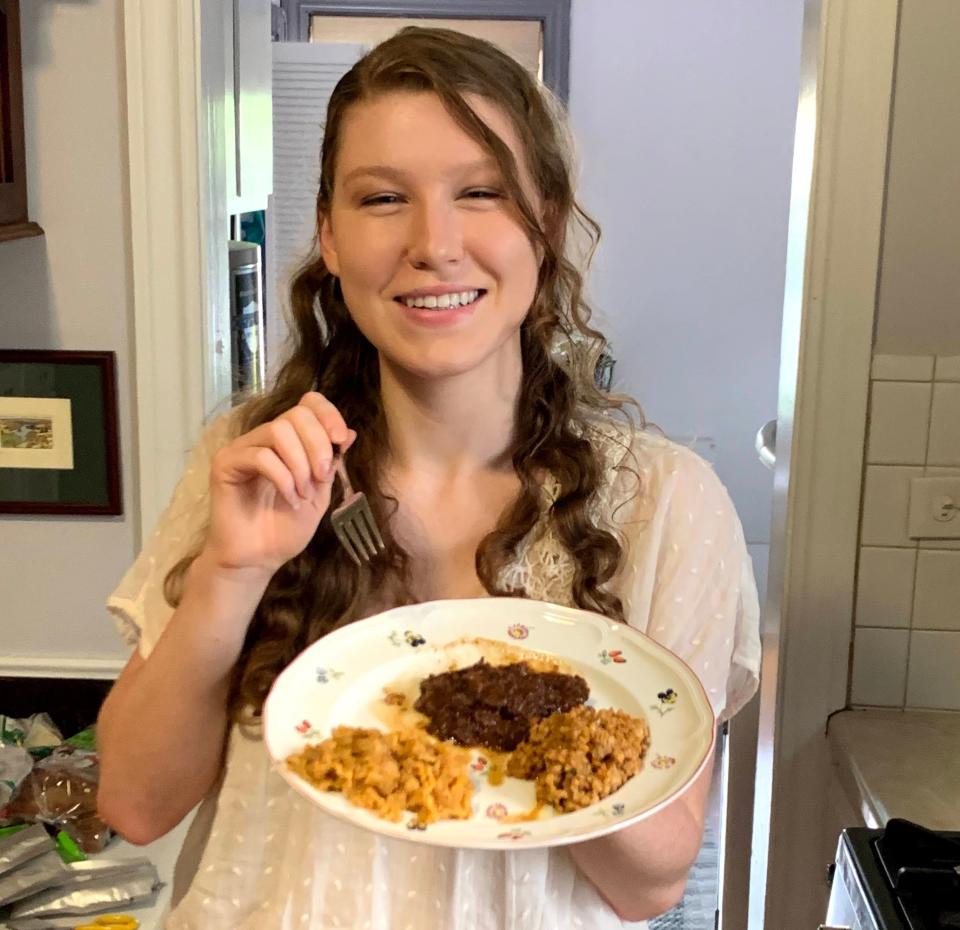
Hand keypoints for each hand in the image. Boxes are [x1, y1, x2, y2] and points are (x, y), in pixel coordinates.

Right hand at [201, 393, 355, 579]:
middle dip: (318, 445)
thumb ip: (331, 462)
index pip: (308, 403)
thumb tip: (348, 432)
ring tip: (304, 493)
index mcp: (288, 440)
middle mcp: (263, 437)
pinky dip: (283, 478)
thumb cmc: (286, 528)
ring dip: (300, 464)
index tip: (341, 439)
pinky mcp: (225, 464)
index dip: (328, 414)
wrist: (258, 559)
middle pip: (296, 414)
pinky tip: (290, 499)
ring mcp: (242, 448)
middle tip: (322, 478)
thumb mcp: (321, 493)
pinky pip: (261, 456)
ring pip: (278, 430)